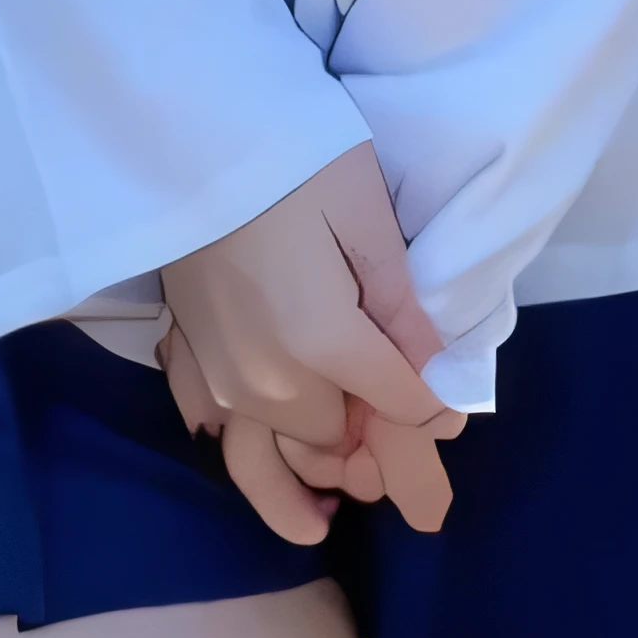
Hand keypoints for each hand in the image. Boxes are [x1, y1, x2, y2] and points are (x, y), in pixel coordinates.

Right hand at [160, 146, 463, 544]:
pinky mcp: (185, 352)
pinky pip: (214, 424)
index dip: (435, 409)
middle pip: (336, 437)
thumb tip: (439, 373)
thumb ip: (403, 305)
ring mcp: (217, 373)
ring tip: (327, 509)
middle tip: (398, 443)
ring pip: (273, 450)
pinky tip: (256, 441)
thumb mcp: (366, 215)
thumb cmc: (290, 157)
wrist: (185, 129)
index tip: (452, 411)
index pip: (400, 406)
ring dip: (304, 471)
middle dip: (370, 442)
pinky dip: (242, 440)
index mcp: (321, 342)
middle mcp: (264, 378)